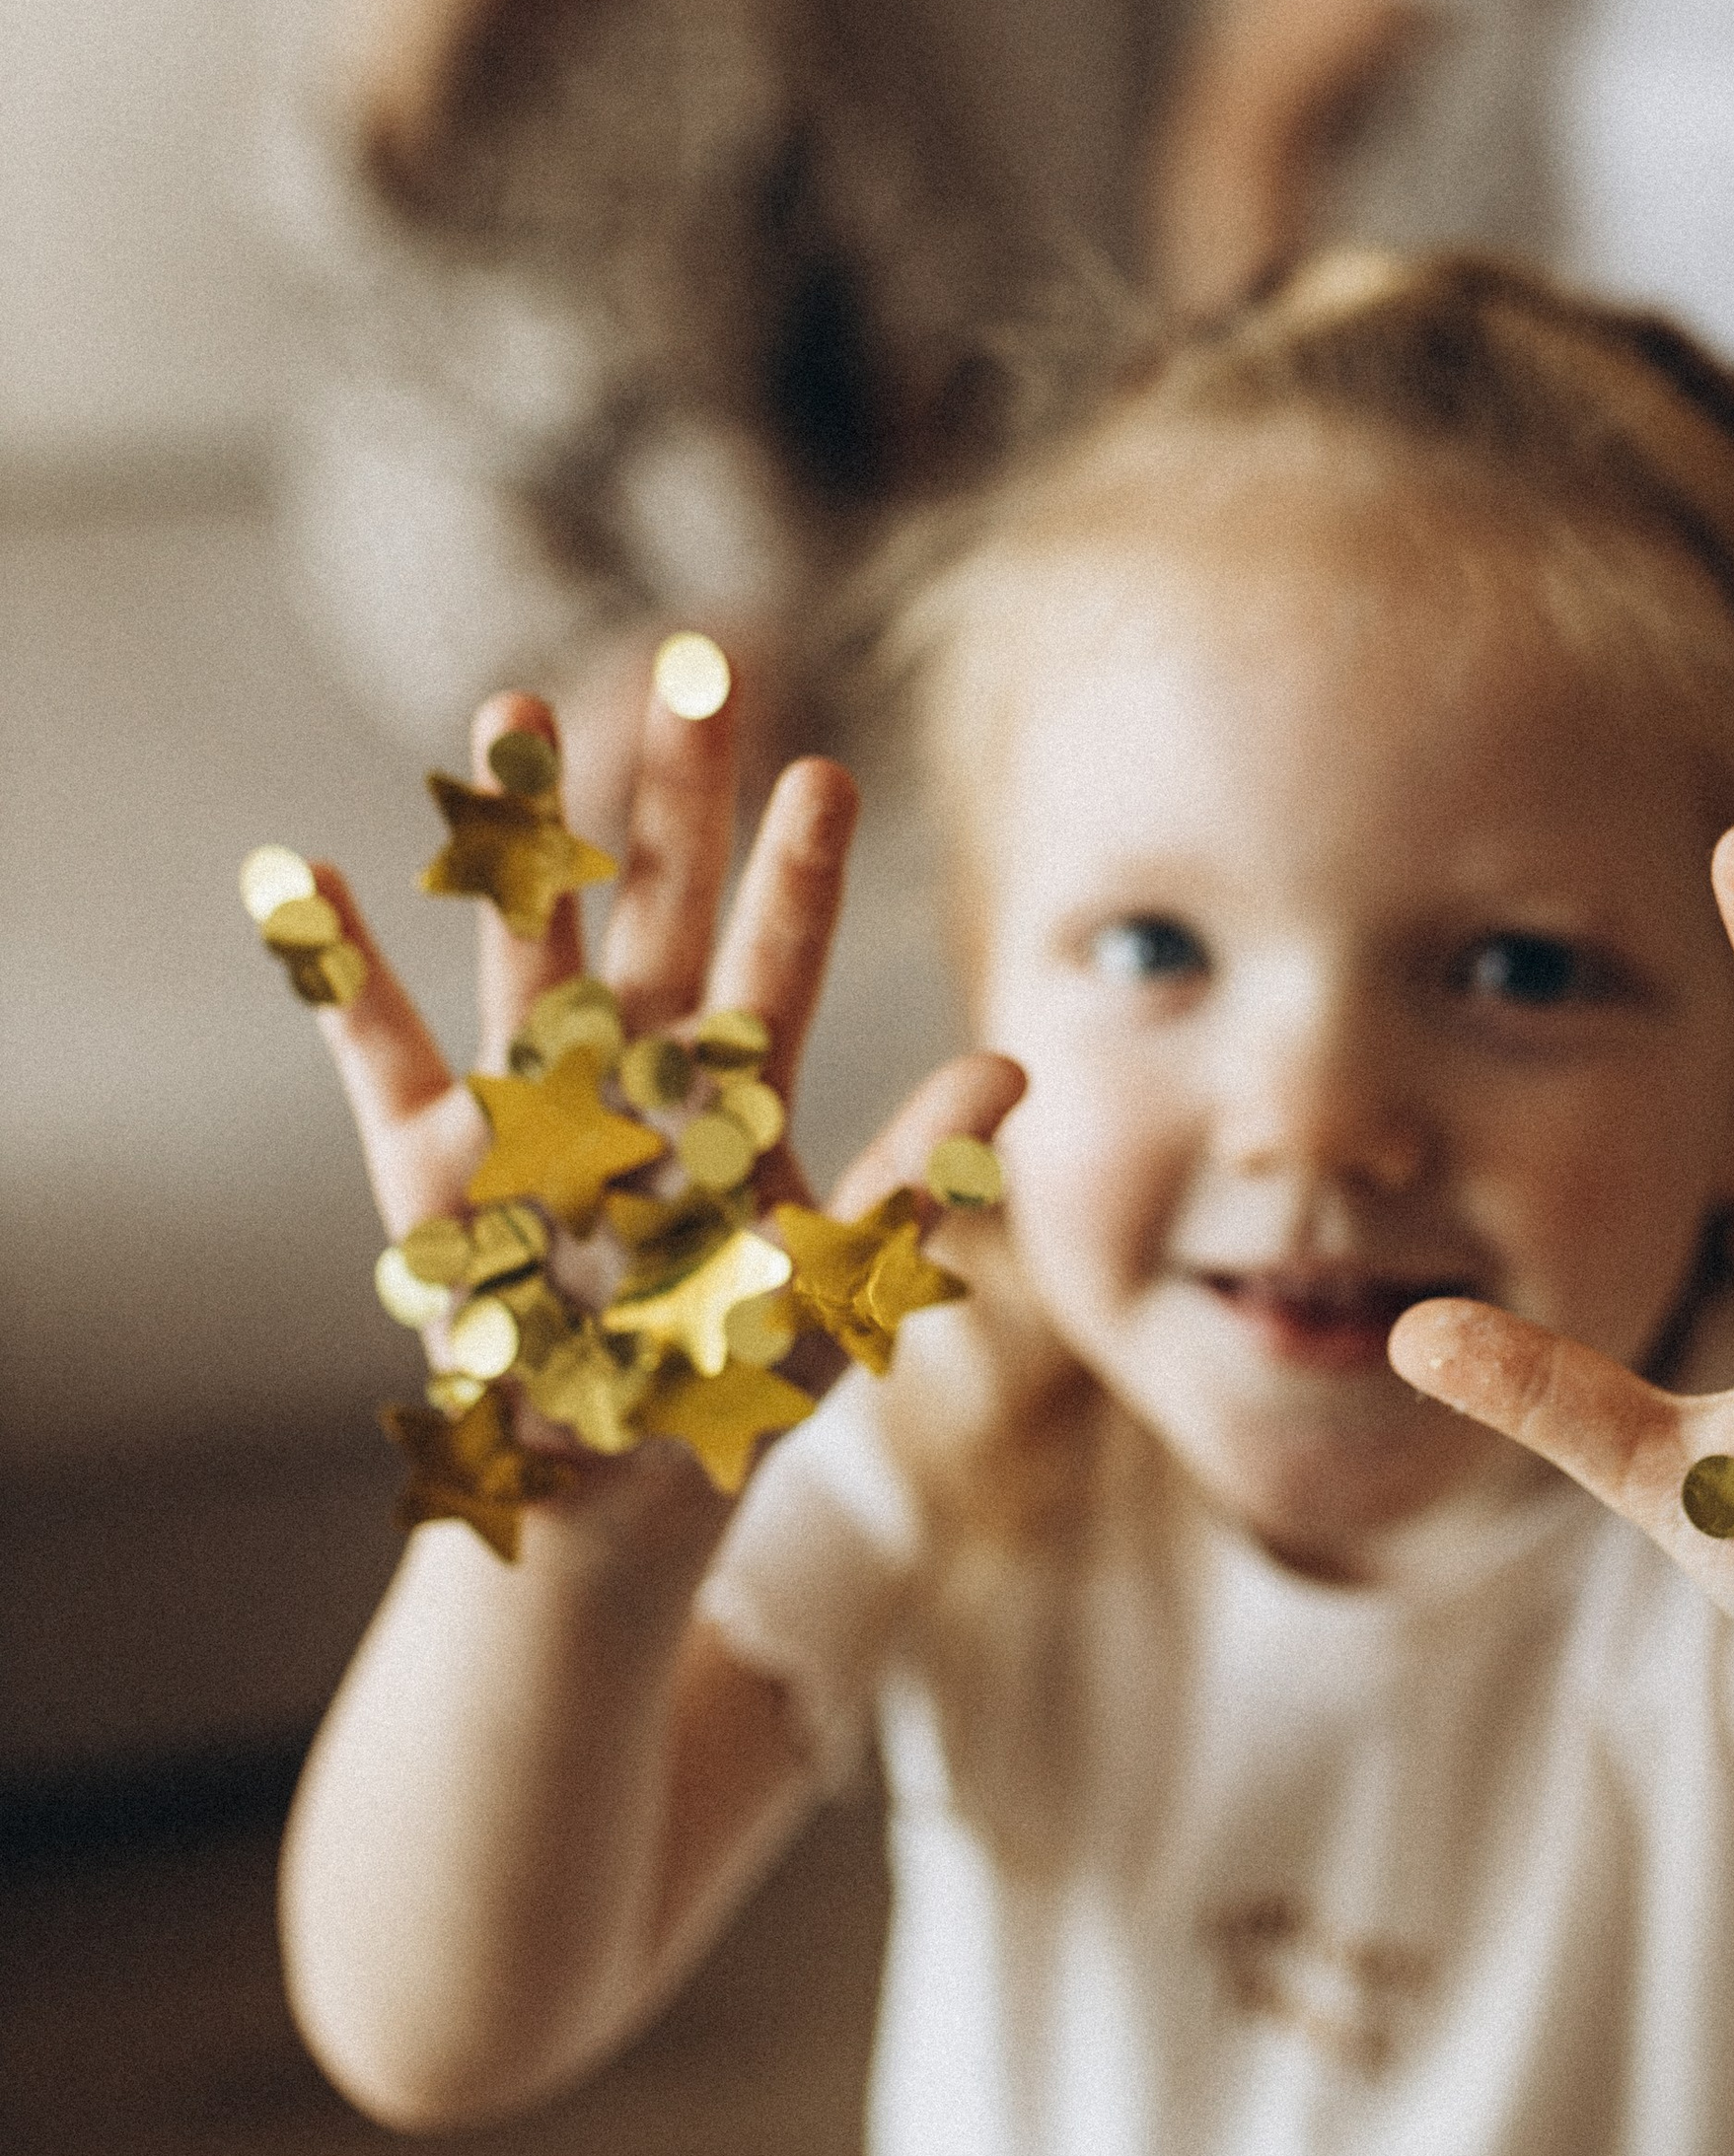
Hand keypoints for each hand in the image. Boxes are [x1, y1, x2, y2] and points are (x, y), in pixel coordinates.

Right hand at [303, 672, 1020, 1541]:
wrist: (608, 1492)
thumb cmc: (728, 1387)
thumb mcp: (835, 1288)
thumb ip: (913, 1178)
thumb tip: (1011, 1067)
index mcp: (732, 1096)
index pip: (777, 960)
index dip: (798, 871)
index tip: (824, 772)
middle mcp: (632, 1073)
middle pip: (660, 910)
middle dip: (678, 799)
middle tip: (702, 663)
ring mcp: (528, 1107)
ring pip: (527, 943)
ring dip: (522, 836)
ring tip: (514, 708)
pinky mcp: (432, 1167)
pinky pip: (375, 1054)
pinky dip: (338, 971)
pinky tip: (299, 874)